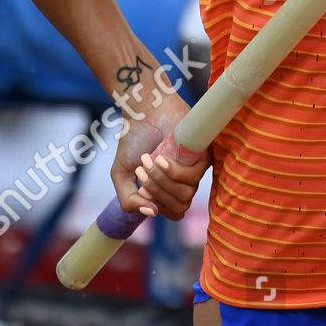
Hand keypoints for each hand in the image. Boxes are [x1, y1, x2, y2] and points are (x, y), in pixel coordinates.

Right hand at [111, 88, 210, 220]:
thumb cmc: (134, 141)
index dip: (157, 206)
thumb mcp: (122, 176)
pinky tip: (160, 158)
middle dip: (156, 192)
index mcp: (173, 188)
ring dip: (161, 181)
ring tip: (149, 161)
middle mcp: (187, 179)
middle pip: (180, 206)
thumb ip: (129, 201)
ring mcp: (196, 167)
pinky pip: (192, 176)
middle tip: (142, 170)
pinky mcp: (203, 153)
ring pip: (186, 194)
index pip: (175, 213)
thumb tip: (152, 213)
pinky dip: (172, 172)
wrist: (142, 112)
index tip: (141, 187)